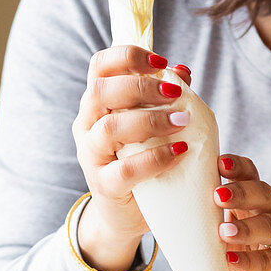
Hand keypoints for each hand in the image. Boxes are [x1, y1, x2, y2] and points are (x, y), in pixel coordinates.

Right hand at [71, 46, 191, 270]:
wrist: (126, 215)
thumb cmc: (141, 165)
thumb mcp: (149, 129)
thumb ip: (162, 100)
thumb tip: (183, 71)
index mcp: (96, 105)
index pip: (99, 67)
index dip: (127, 56)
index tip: (160, 61)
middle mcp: (86, 126)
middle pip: (101, 92)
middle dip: (141, 86)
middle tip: (175, 92)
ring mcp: (91, 157)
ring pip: (110, 128)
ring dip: (150, 119)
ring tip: (181, 120)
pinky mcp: (104, 185)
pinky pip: (126, 169)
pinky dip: (156, 158)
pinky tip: (179, 151)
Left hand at [215, 155, 270, 270]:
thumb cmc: (244, 264)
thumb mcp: (222, 240)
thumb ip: (207, 225)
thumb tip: (167, 212)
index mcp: (258, 202)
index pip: (251, 175)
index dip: (237, 167)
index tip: (219, 163)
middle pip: (264, 194)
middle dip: (241, 192)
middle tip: (217, 195)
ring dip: (246, 227)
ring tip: (223, 232)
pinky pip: (270, 261)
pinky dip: (249, 261)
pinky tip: (232, 260)